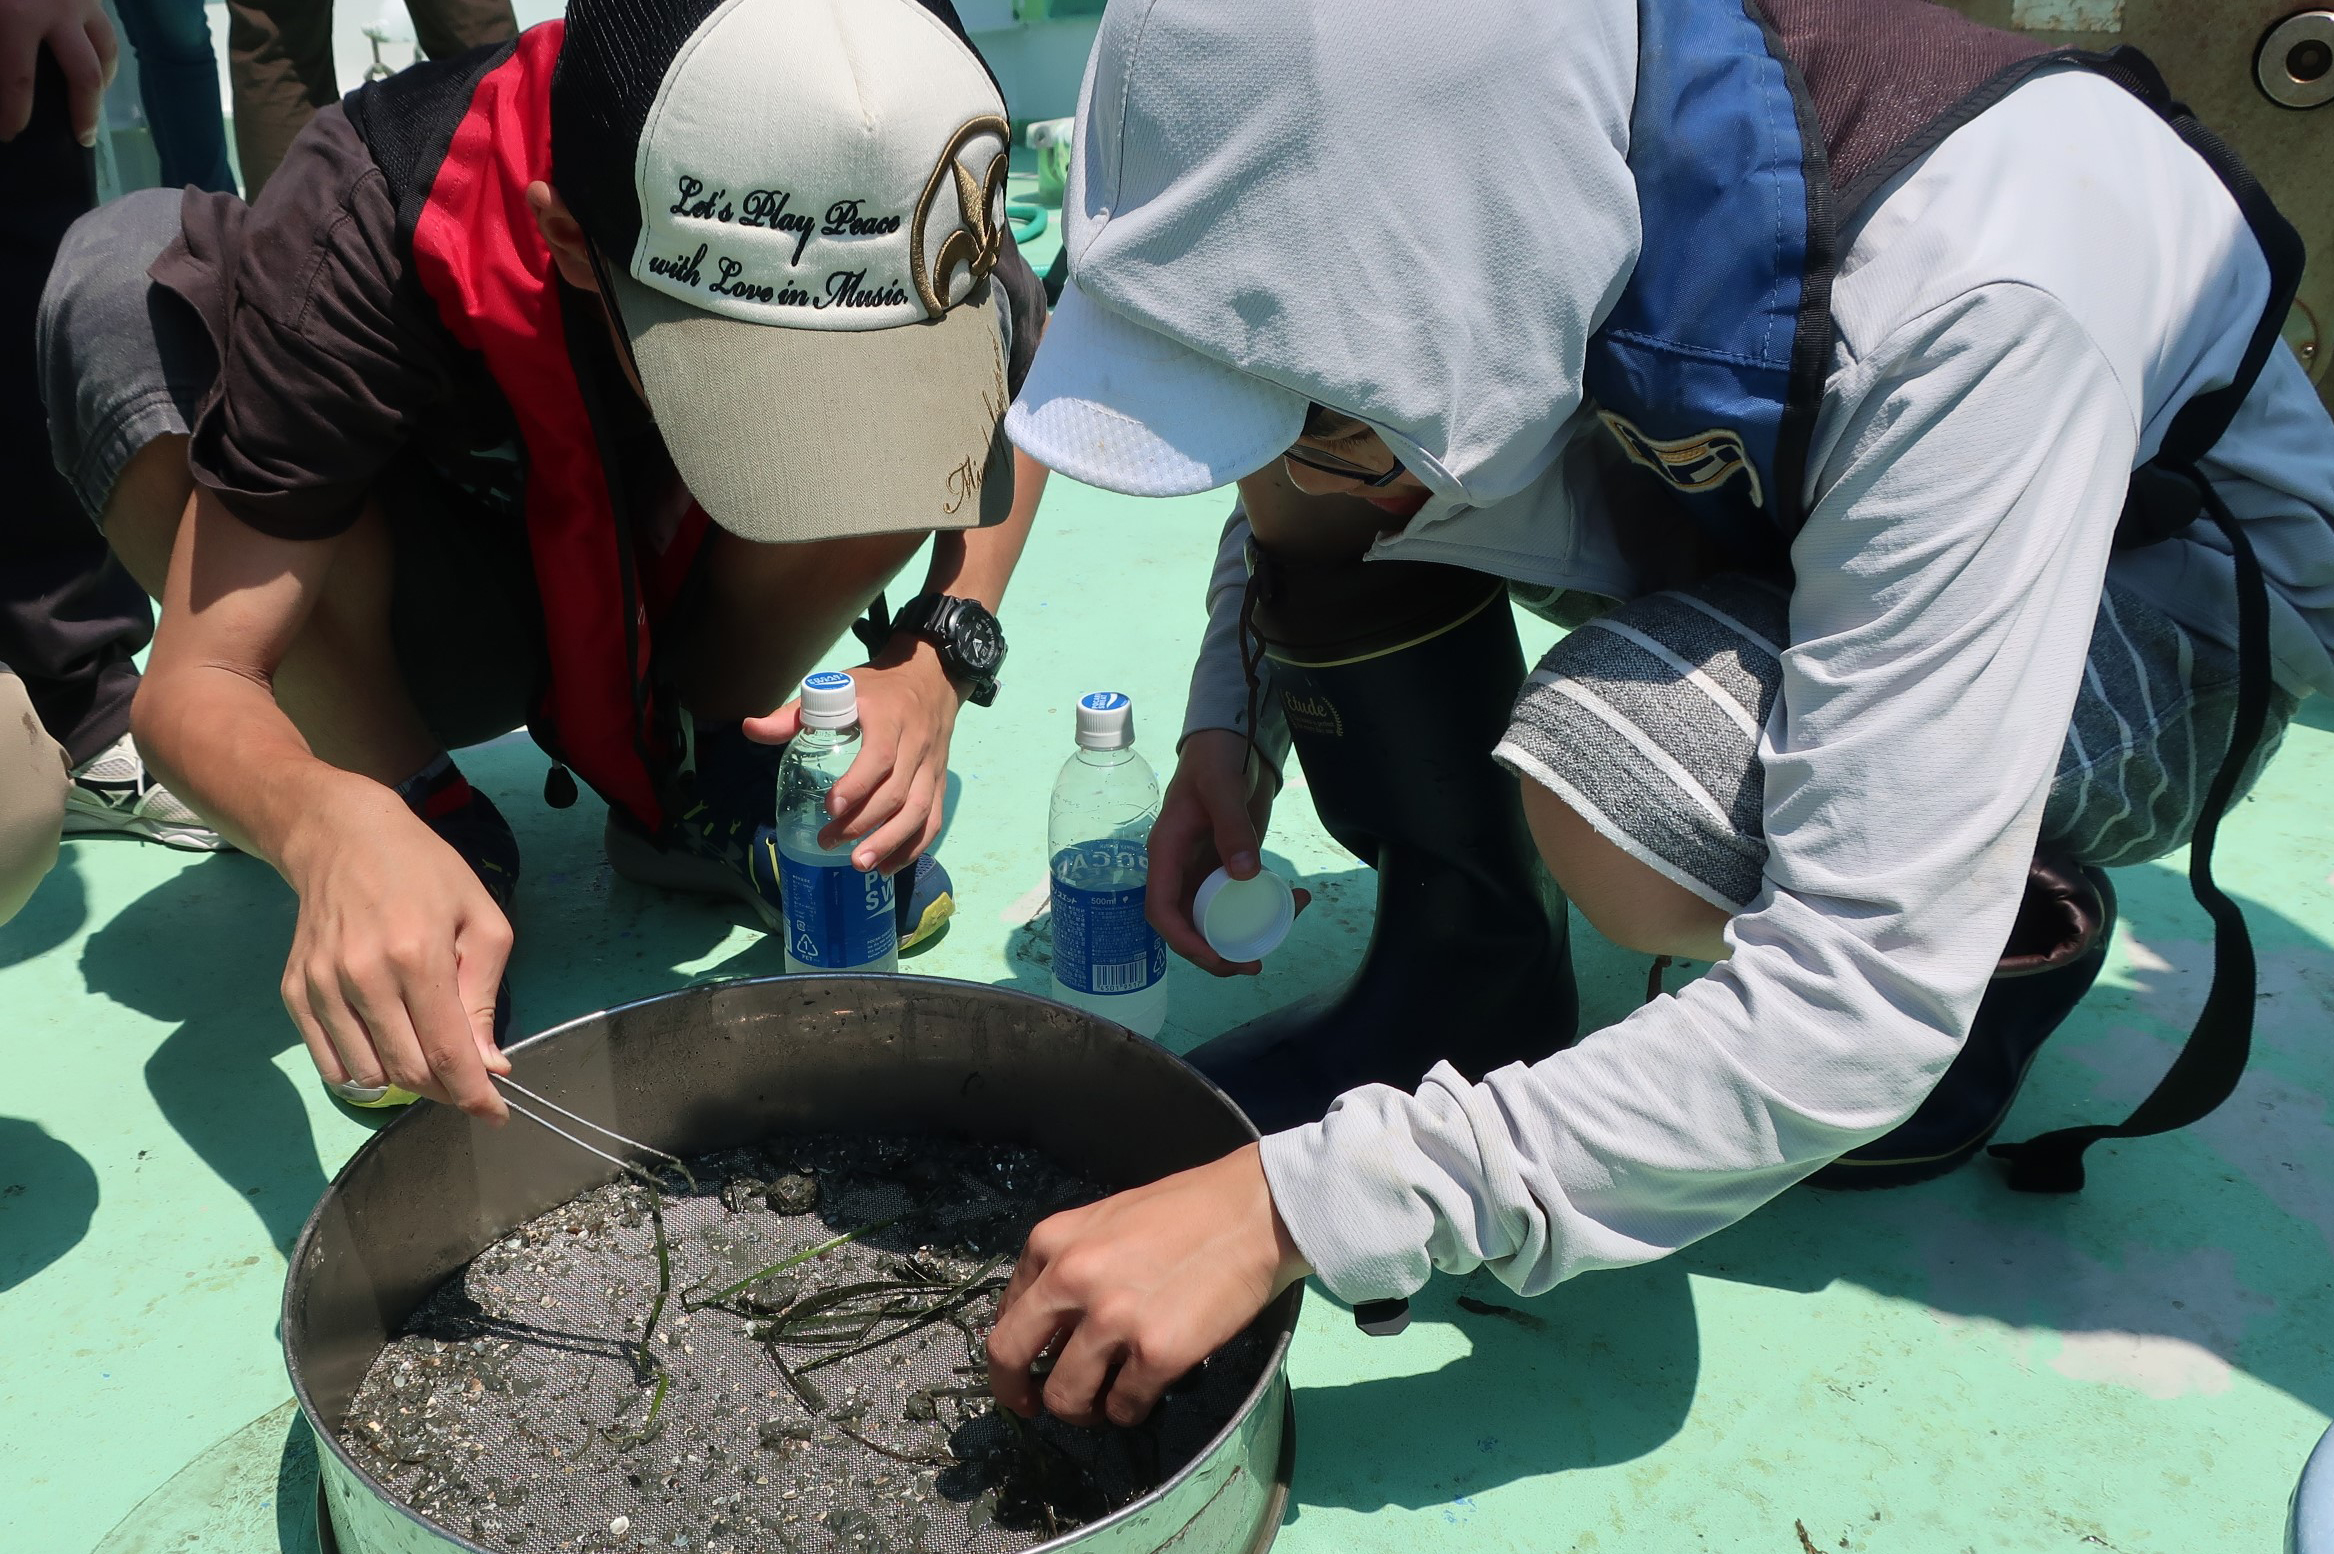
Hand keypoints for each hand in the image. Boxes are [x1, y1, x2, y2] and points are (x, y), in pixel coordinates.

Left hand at [0, 0, 117, 145]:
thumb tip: (3, 85)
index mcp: (18, 17)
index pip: (19, 80)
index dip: (14, 114)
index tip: (9, 135)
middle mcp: (59, 12)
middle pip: (85, 76)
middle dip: (85, 113)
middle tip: (82, 137)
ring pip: (107, 51)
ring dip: (104, 82)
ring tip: (93, 99)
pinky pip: (103, 27)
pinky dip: (100, 49)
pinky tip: (89, 56)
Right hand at [280, 787, 511, 1120]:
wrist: (340, 837)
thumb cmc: (425, 873)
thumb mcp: (480, 919)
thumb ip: (485, 996)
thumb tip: (488, 1064)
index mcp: (418, 955)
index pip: (447, 1051)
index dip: (474, 1094)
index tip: (495, 1115)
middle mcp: (363, 976)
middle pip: (409, 1071)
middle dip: (447, 1090)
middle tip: (468, 1081)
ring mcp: (322, 986)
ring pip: (369, 1075)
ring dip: (407, 1082)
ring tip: (428, 1055)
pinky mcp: (295, 991)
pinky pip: (331, 1063)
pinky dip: (364, 1071)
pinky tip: (388, 1046)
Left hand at [747, 640, 959, 877]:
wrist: (930, 679)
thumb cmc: (876, 690)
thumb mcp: (837, 690)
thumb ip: (794, 714)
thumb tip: (750, 729)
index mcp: (889, 717)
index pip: (880, 756)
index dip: (858, 785)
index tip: (830, 808)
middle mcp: (916, 743)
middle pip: (898, 792)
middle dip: (863, 823)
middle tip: (828, 842)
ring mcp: (932, 766)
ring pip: (919, 810)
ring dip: (890, 842)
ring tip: (858, 864)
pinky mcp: (940, 782)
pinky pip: (933, 819)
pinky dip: (913, 846)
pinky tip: (887, 865)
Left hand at [986, 1144, 1309, 1426]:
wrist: (1253, 1209)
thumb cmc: (1185, 1210)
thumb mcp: (1104, 1222)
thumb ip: (1067, 1264)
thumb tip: (1048, 1326)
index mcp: (1052, 1242)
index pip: (1006, 1313)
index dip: (1013, 1349)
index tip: (1027, 1366)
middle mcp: (1071, 1280)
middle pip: (1009, 1357)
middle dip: (1016, 1391)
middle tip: (1034, 1406)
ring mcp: (1113, 1319)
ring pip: (1065, 1396)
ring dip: (1081, 1408)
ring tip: (1105, 1400)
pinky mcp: (1157, 1352)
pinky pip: (1123, 1407)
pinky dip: (1129, 1410)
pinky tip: (1147, 1392)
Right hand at [1146, 728, 1307, 975]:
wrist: (1232, 738)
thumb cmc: (1215, 757)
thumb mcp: (1221, 786)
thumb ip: (1231, 826)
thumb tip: (1245, 874)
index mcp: (1167, 853)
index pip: (1161, 909)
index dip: (1183, 940)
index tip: (1214, 956)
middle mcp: (1182, 867)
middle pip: (1187, 924)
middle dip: (1215, 952)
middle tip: (1250, 965)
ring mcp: (1206, 868)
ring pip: (1216, 916)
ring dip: (1244, 932)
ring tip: (1279, 937)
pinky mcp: (1229, 863)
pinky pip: (1242, 895)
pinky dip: (1267, 904)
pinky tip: (1297, 899)